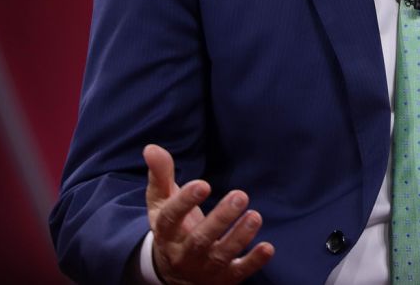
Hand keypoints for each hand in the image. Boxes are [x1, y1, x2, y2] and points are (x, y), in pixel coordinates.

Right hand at [143, 144, 274, 283]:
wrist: (174, 273)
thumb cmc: (172, 227)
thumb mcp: (161, 202)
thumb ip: (160, 175)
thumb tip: (152, 147)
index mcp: (166, 232)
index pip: (171, 219)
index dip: (185, 202)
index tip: (202, 184)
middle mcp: (183, 254)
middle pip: (200, 240)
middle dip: (220, 219)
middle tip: (240, 195)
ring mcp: (204, 269)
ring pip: (221, 256)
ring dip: (239, 237)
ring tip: (255, 216)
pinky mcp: (223, 279)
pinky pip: (239, 273)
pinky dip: (254, 262)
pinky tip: (268, 247)